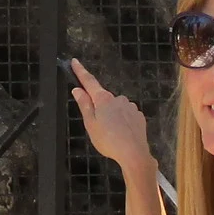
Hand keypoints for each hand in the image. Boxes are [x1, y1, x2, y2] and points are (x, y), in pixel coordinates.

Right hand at [70, 59, 154, 175]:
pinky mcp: (138, 116)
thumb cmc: (108, 140)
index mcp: (103, 99)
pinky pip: (126, 114)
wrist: (134, 153)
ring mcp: (130, 106)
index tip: (75, 61)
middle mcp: (118, 98)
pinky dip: (122, 121)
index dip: (81, 72)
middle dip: (98, 107)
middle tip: (97, 126)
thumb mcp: (90, 124)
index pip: (89, 81)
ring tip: (111, 134)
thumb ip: (84, 105)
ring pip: (116, 107)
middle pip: (103, 98)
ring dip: (111, 116)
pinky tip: (122, 134)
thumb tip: (77, 89)